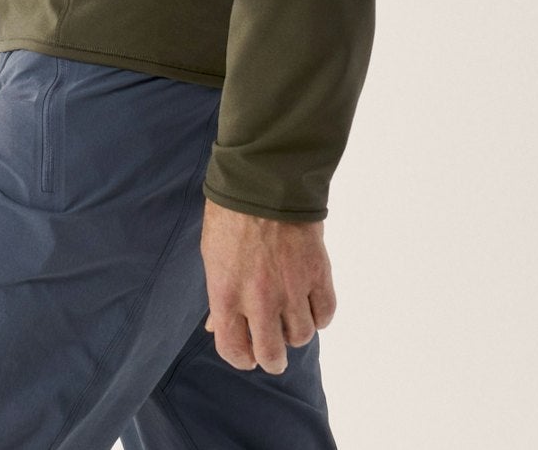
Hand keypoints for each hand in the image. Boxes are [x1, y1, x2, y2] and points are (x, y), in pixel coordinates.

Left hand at [199, 199, 336, 372]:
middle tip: (273, 351)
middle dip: (272, 358)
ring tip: (290, 317)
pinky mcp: (318, 274)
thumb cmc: (230, 214)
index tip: (247, 354)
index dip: (241, 358)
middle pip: (272, 355)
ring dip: (295, 332)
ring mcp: (292, 289)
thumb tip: (215, 325)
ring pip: (301, 337)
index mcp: (226, 295)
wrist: (265, 178)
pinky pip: (325, 314)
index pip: (234, 350)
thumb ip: (218, 295)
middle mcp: (260, 300)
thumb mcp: (212, 255)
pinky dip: (319, 314)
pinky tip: (310, 304)